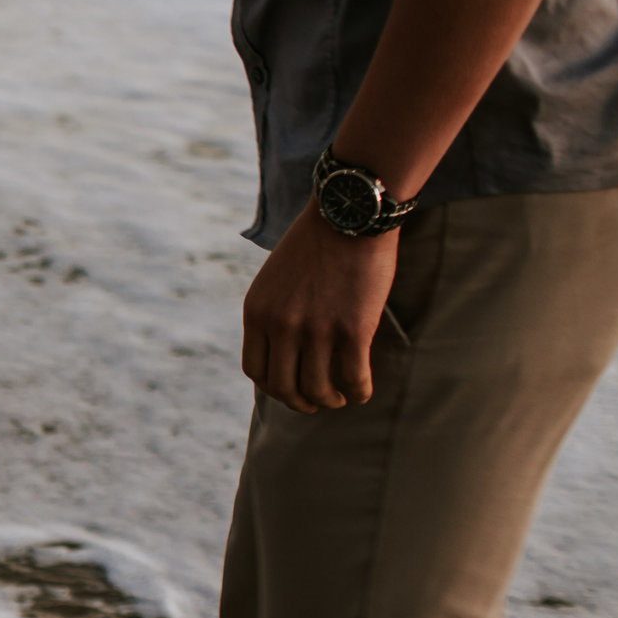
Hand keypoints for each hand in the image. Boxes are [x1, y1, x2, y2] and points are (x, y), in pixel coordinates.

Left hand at [240, 204, 398, 411]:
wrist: (349, 214)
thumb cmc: (315, 244)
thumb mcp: (274, 280)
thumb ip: (272, 313)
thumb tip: (280, 350)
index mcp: (257, 313)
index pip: (255, 370)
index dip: (272, 387)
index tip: (288, 388)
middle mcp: (281, 326)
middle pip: (283, 387)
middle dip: (300, 402)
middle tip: (316, 402)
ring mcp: (316, 330)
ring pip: (318, 390)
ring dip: (330, 400)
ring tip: (339, 398)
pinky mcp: (353, 330)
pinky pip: (353, 378)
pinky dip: (358, 392)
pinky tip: (362, 391)